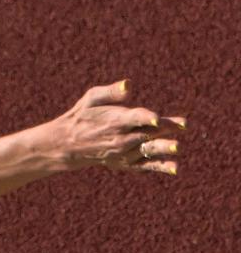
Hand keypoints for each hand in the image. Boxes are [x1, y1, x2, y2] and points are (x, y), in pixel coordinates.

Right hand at [52, 80, 185, 174]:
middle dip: (165, 128)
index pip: (133, 118)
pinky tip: (174, 167)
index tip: (156, 118)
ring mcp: (124, 152)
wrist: (70, 144)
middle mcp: (121, 138)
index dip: (145, 118)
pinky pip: (145, 166)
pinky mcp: (126, 163)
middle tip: (183, 124)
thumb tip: (128, 84)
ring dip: (163, 148)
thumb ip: (111, 92)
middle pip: (147, 132)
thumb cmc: (83, 115)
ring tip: (176, 146)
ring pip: (148, 150)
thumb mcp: (91, 98)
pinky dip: (159, 167)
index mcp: (114, 120)